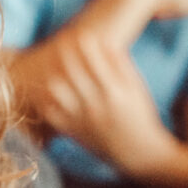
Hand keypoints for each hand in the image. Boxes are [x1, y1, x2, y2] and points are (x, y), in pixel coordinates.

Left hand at [11, 27, 171, 174]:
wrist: (139, 153)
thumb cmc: (141, 115)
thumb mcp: (137, 89)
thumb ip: (121, 66)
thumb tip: (104, 41)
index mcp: (115, 92)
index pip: (93, 60)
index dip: (83, 44)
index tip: (78, 34)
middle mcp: (96, 105)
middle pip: (71, 71)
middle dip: (65, 52)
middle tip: (61, 41)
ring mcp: (82, 120)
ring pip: (56, 90)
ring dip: (54, 74)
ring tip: (54, 66)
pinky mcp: (73, 132)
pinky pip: (50, 112)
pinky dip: (47, 98)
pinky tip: (50, 89)